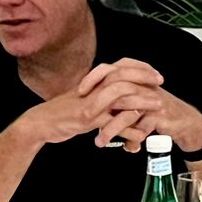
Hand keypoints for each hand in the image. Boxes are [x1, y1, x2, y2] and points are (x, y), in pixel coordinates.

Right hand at [16, 77, 149, 147]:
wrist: (41, 122)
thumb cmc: (64, 112)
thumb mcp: (86, 99)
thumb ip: (103, 96)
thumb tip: (122, 96)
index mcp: (94, 81)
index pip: (120, 66)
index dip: (139, 67)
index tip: (154, 72)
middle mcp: (93, 88)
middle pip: (122, 75)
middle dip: (144, 76)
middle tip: (160, 81)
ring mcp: (90, 103)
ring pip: (120, 95)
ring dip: (142, 100)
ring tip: (158, 104)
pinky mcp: (87, 119)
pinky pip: (112, 122)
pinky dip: (129, 129)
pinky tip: (141, 134)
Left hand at [77, 59, 201, 151]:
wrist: (184, 120)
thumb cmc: (157, 110)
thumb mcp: (136, 99)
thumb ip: (117, 96)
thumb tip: (91, 99)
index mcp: (135, 78)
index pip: (109, 69)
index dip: (93, 78)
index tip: (80, 92)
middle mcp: (143, 85)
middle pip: (115, 89)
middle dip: (97, 105)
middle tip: (84, 119)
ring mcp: (151, 99)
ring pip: (125, 112)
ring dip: (111, 129)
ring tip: (100, 142)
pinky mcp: (159, 115)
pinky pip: (140, 128)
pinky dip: (132, 140)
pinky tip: (128, 147)